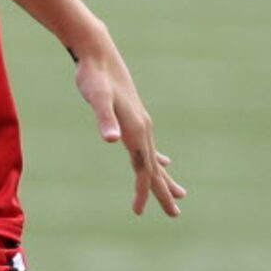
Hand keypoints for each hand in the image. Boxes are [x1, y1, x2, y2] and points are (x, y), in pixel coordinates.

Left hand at [72, 32, 185, 217]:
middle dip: (163, 192)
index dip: (142, 191)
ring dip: (163, 177)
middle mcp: (143, 129)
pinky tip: (161, 163)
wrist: (97, 55)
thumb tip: (111, 139)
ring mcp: (140, 123)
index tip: (139, 211)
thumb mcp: (96, 99)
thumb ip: (104, 119)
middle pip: (154, 169)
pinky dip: (154, 158)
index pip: (143, 170)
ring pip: (154, 158)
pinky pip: (148, 146)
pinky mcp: (133, 117)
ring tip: (177, 193)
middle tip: (174, 215)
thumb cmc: (93, 78)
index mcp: (136, 131)